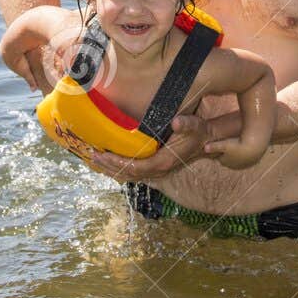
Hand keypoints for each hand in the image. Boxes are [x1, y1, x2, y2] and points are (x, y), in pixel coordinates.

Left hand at [86, 113, 208, 181]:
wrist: (206, 141)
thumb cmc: (198, 132)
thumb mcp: (195, 126)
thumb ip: (186, 124)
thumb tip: (176, 122)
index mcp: (163, 163)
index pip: (135, 167)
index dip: (118, 162)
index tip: (102, 154)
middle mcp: (158, 171)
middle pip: (127, 174)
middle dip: (108, 166)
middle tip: (91, 156)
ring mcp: (156, 172)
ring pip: (128, 176)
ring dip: (110, 169)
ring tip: (94, 161)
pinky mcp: (154, 168)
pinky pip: (132, 172)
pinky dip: (118, 169)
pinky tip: (108, 164)